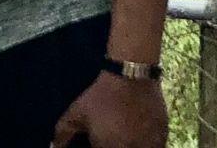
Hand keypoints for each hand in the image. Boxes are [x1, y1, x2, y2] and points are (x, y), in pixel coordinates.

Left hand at [51, 73, 167, 147]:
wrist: (131, 75)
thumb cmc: (102, 95)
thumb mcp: (78, 112)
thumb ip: (64, 132)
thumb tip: (53, 146)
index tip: (99, 143)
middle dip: (115, 145)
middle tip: (113, 137)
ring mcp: (150, 146)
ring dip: (133, 145)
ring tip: (127, 135)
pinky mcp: (163, 137)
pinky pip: (156, 147)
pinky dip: (149, 144)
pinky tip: (141, 134)